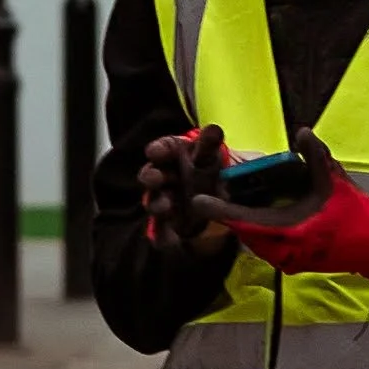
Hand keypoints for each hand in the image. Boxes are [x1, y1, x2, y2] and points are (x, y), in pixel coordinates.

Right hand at [140, 123, 235, 253]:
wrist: (216, 205)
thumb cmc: (208, 172)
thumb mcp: (210, 157)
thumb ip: (209, 145)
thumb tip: (214, 128)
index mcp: (175, 155)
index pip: (163, 148)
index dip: (158, 150)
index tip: (155, 152)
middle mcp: (165, 177)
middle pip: (152, 175)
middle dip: (152, 176)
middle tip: (154, 178)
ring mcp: (165, 201)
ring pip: (154, 202)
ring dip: (157, 204)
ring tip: (167, 206)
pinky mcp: (168, 226)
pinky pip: (160, 233)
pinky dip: (163, 236)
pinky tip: (170, 240)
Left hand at [223, 131, 368, 281]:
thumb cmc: (357, 214)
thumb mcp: (336, 180)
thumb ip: (316, 155)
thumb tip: (300, 131)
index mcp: (289, 231)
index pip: (244, 221)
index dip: (219, 210)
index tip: (197, 200)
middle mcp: (282, 250)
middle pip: (243, 231)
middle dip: (227, 212)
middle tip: (212, 191)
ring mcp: (286, 260)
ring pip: (251, 239)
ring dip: (240, 221)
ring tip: (227, 199)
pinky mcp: (290, 263)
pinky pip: (263, 245)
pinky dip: (255, 228)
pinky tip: (253, 212)